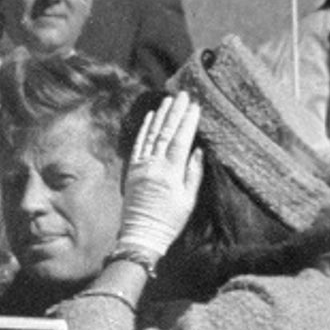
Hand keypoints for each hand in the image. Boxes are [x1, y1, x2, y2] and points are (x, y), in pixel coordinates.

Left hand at [119, 92, 203, 256]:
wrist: (141, 235)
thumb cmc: (169, 221)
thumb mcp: (188, 200)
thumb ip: (193, 173)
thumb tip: (198, 150)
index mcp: (170, 173)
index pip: (180, 140)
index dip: (188, 122)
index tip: (195, 106)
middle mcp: (154, 166)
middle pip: (165, 133)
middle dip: (175, 112)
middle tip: (183, 94)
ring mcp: (141, 167)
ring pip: (151, 135)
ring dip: (160, 116)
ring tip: (168, 100)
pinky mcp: (131, 170)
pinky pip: (138, 145)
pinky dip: (144, 129)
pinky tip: (150, 117)